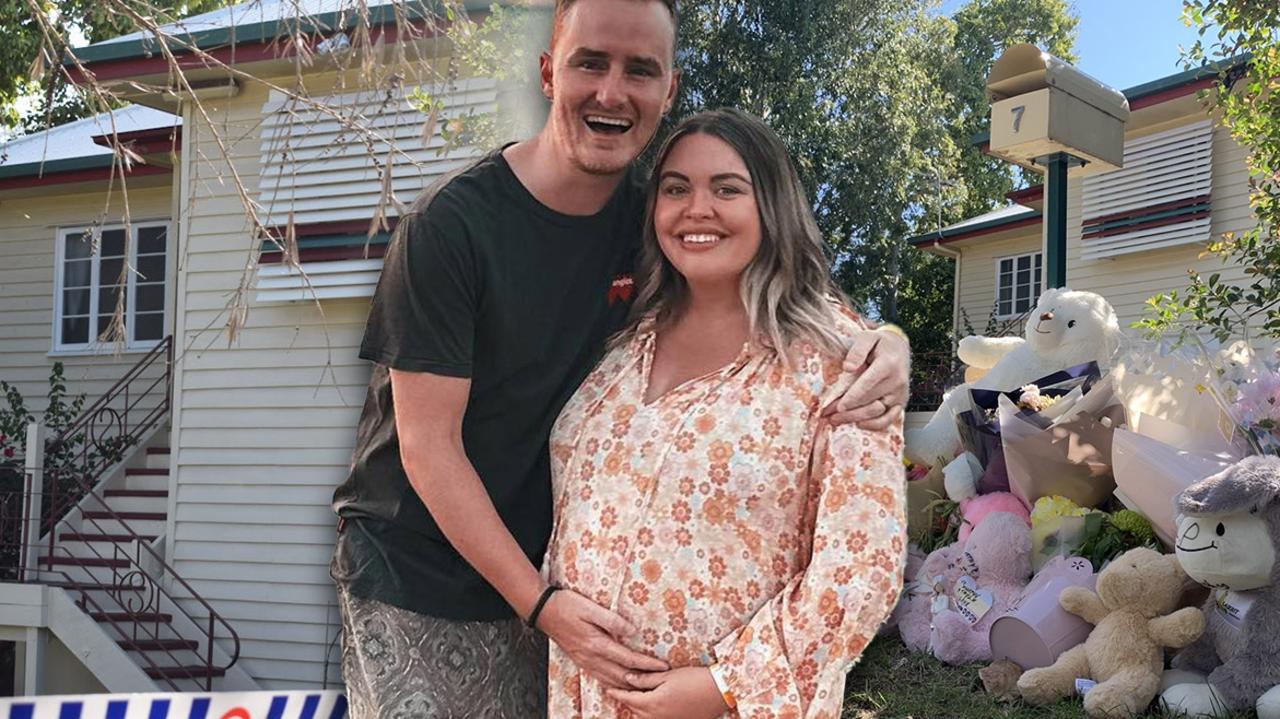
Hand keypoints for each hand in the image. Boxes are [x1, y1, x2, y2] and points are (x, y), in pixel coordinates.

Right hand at [537, 589, 668, 688]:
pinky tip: (620, 684)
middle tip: (661, 680)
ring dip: (630, 685)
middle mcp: (592, 657)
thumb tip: (633, 631)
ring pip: (611, 681)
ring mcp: (585, 661)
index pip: (629, 659)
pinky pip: (600, 678)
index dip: (647, 664)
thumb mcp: (590, 607)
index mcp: (597, 644)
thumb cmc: (567, 605)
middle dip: (643, 679)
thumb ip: (612, 620)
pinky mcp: (580, 661)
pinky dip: (613, 684)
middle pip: (623, 676)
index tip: (663, 666)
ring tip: (646, 685)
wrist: (543, 611)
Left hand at [606, 667, 727, 718]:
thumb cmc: (693, 679)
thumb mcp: (667, 675)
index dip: (617, 692)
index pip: (628, 698)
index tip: (608, 688)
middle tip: (619, 690)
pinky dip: (650, 713)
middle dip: (627, 700)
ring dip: (638, 708)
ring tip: (635, 697)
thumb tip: (627, 679)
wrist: (719, 692)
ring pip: (645, 717)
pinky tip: (652, 705)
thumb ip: (645, 679)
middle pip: (634, 710)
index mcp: (653, 703)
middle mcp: (657, 717)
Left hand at [822, 328, 909, 429]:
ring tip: (835, 420)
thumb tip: (848, 367)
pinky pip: (888, 419)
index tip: (838, 406)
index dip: (852, 397)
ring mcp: (900, 394)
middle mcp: (897, 382)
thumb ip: (857, 350)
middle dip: (847, 410)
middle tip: (827, 414)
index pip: (868, 384)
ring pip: (877, 413)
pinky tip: (858, 424)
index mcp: (888, 364)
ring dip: (855, 418)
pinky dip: (874, 425)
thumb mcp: (868, 337)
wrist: (899, 348)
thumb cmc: (880, 343)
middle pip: (870, 401)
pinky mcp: (900, 403)